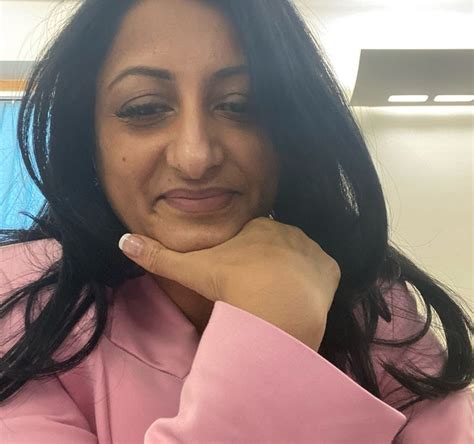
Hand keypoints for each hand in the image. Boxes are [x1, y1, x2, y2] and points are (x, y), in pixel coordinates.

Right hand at [118, 217, 340, 350]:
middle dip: (268, 266)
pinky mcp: (330, 269)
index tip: (239, 280)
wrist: (276, 305)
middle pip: (276, 249)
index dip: (244, 261)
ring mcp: (312, 249)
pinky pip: (322, 274)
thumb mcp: (191, 269)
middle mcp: (288, 231)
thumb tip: (123, 240)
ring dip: (291, 275)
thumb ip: (159, 255)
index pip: (251, 241)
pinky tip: (301, 299)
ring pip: (299, 260)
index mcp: (257, 228)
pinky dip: (314, 285)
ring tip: (278, 298)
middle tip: (258, 292)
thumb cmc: (232, 283)